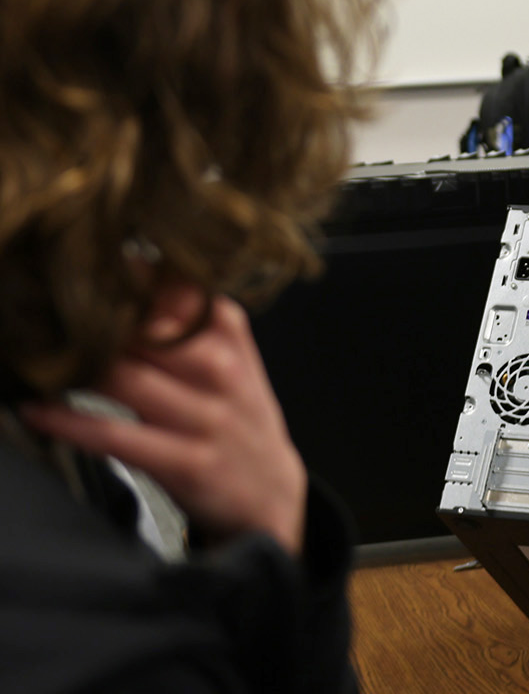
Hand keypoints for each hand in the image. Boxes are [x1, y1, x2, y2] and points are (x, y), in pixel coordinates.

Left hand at [23, 284, 307, 555]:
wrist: (270, 492)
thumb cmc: (235, 416)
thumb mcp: (228, 355)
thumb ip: (187, 313)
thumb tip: (130, 262)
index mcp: (227, 334)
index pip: (168, 288)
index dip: (116, 278)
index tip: (74, 268)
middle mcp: (221, 369)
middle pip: (140, 330)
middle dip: (86, 323)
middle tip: (38, 316)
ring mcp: (206, 417)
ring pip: (124, 377)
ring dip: (71, 368)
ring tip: (33, 358)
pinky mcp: (186, 462)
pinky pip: (114, 435)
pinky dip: (67, 421)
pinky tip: (36, 410)